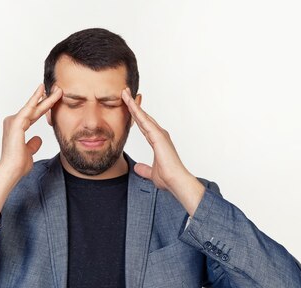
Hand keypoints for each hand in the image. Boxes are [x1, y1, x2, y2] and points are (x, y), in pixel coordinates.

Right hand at [0, 83, 62, 178]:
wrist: (11, 170)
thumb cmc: (18, 164)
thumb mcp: (29, 152)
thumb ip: (33, 144)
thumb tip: (38, 138)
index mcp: (17, 128)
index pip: (34, 114)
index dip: (44, 107)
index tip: (54, 99)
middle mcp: (14, 122)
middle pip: (34, 109)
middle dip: (47, 99)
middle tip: (58, 89)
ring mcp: (13, 121)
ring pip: (33, 107)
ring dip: (45, 98)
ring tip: (57, 90)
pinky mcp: (15, 123)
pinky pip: (27, 109)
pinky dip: (35, 100)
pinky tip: (42, 92)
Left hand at [121, 87, 204, 215]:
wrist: (176, 181)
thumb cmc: (168, 178)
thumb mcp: (151, 173)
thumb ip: (144, 169)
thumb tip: (137, 167)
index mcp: (157, 141)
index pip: (143, 125)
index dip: (135, 115)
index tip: (128, 107)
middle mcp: (159, 135)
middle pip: (143, 117)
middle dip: (133, 105)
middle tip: (125, 92)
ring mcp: (159, 134)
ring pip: (143, 116)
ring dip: (133, 104)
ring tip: (124, 93)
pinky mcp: (158, 136)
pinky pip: (145, 121)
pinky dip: (137, 112)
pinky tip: (129, 103)